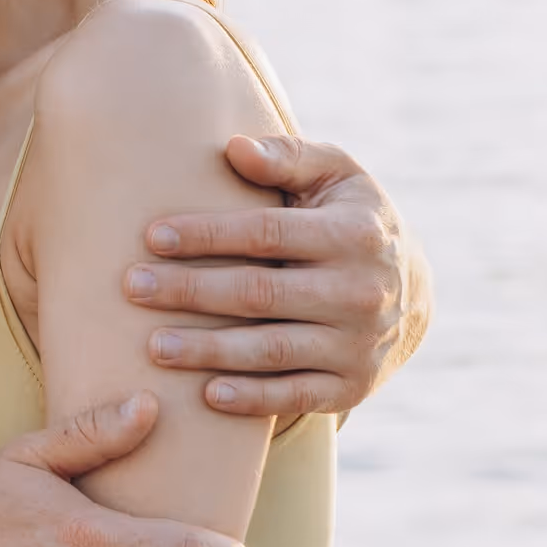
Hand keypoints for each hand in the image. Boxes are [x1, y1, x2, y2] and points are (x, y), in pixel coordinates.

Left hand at [123, 133, 420, 418]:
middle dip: (190, 291)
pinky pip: (294, 397)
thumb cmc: (350, 219)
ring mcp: (357, 345)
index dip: (207, 235)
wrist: (413, 293)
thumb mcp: (336, 175)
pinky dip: (251, 398)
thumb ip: (287, 156)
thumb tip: (234, 147)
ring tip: (153, 345)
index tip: (152, 236)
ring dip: (208, 351)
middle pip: (259, 294)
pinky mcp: (352, 387)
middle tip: (133, 287)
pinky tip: (205, 394)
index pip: (266, 233)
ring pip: (271, 351)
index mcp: (353, 234)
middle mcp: (360, 292)